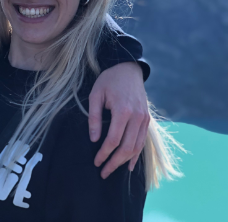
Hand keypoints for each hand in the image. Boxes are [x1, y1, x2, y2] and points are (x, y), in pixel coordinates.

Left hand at [89, 62, 149, 178]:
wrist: (128, 69)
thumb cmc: (109, 80)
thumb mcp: (96, 94)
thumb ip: (94, 117)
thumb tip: (93, 139)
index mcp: (123, 111)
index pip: (113, 140)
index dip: (104, 154)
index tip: (96, 162)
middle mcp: (137, 117)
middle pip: (127, 148)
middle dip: (114, 163)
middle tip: (103, 172)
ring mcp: (144, 119)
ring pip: (137, 147)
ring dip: (125, 161)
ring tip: (113, 169)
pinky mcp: (147, 119)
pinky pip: (142, 141)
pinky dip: (137, 154)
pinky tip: (130, 164)